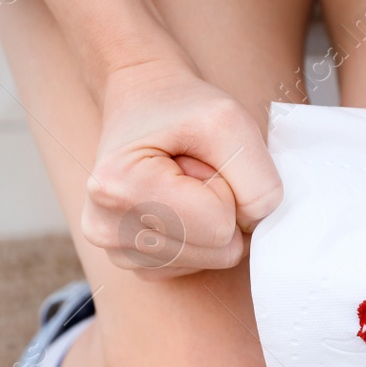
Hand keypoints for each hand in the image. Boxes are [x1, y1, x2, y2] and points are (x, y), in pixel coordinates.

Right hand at [83, 60, 282, 277]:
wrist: (143, 100)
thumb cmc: (181, 106)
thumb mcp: (230, 120)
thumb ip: (258, 179)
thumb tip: (257, 227)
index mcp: (118, 188)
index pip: (220, 226)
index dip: (228, 188)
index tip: (200, 158)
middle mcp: (107, 230)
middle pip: (219, 251)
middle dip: (222, 206)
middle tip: (194, 170)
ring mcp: (118, 253)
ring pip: (213, 261)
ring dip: (211, 219)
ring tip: (182, 182)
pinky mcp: (136, 264)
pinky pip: (199, 266)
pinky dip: (200, 234)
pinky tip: (176, 202)